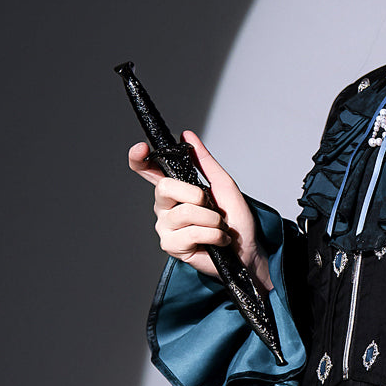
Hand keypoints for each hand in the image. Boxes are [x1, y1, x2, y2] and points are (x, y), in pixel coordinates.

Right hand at [128, 130, 272, 290]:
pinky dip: (213, 235)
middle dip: (195, 194)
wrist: (246, 251)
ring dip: (212, 219)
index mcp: (174, 189)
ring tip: (219, 227)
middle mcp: (165, 207)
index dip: (139, 158)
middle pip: (164, 187)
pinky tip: (218, 241)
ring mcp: (166, 227)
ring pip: (184, 212)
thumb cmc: (236, 220)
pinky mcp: (172, 246)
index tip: (142, 148)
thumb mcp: (224, 185)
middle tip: (210, 204)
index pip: (148, 170)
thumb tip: (187, 135)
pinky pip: (191, 233)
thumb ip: (204, 161)